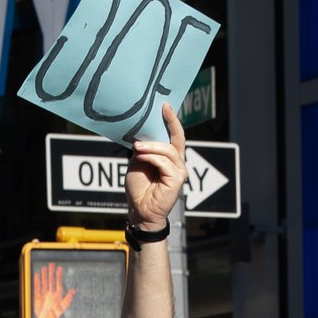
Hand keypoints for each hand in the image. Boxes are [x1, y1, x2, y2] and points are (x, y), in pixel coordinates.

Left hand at [125, 103, 186, 228]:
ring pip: (168, 151)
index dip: (171, 120)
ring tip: (137, 147)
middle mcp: (178, 163)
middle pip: (175, 139)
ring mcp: (180, 171)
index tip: (165, 105)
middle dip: (166, 125)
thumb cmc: (138, 189)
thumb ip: (144, 149)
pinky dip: (152, 158)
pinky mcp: (177, 180)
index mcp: (170, 158)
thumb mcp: (138, 162)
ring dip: (151, 147)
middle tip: (150, 117)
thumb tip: (143, 135)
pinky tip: (142, 157)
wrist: (139, 211)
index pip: (175, 136)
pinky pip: (165, 163)